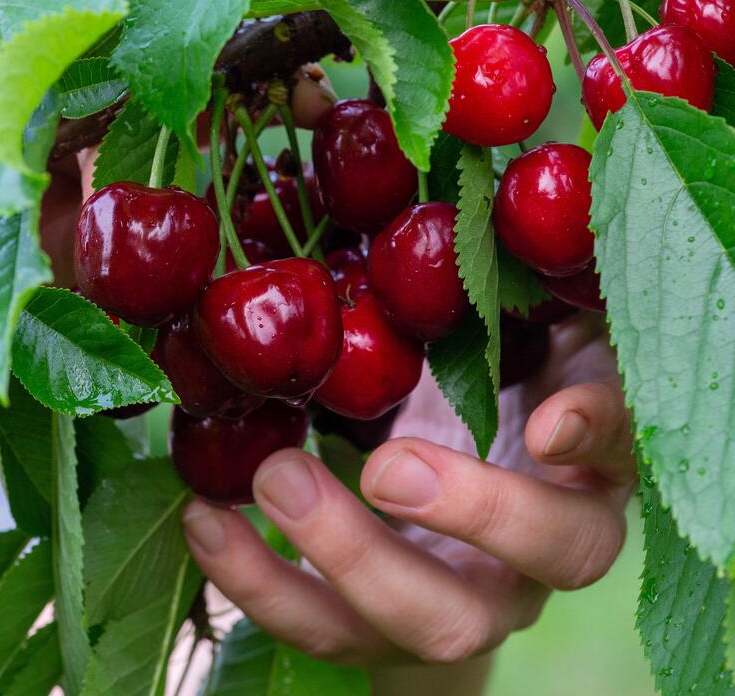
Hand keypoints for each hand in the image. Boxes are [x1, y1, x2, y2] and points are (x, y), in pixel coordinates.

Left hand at [182, 314, 634, 674]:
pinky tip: (203, 520)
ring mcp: (468, 598)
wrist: (421, 506)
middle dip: (474, 512)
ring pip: (438, 621)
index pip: (628, 446)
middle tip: (386, 464)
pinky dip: (258, 581)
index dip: (599, 437)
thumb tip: (444, 200)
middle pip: (558, 555)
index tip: (547, 423)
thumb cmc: (457, 389)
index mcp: (587, 454)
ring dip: (348, 555)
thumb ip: (487, 294)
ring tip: (273, 477)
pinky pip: (326, 628)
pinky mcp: (380, 629)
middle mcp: (548, 540)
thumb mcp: (480, 336)